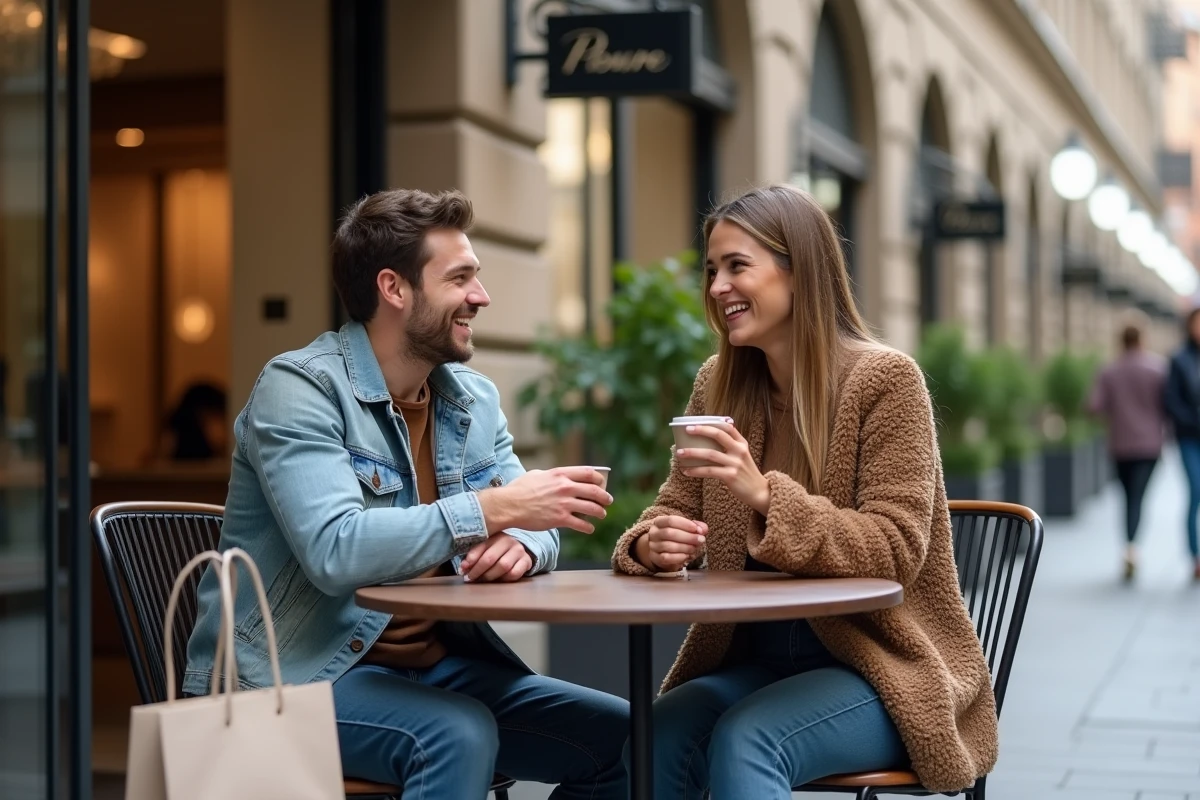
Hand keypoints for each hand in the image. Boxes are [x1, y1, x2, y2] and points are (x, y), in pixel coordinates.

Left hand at [460, 533, 532, 582]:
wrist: (517, 549)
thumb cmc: (496, 549)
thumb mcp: (485, 547)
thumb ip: (474, 555)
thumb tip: (463, 568)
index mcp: (495, 535)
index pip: (481, 547)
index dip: (470, 560)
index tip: (462, 569)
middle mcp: (508, 541)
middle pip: (490, 558)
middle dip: (478, 570)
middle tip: (470, 578)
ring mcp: (519, 551)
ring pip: (503, 566)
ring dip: (489, 576)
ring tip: (482, 580)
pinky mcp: (527, 561)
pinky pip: (514, 574)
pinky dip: (504, 579)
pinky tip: (498, 579)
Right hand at [478, 466, 612, 534]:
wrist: (509, 505)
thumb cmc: (519, 489)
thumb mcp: (537, 475)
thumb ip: (552, 476)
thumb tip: (560, 478)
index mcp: (560, 474)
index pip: (588, 473)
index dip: (599, 479)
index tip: (602, 483)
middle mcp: (565, 487)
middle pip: (594, 491)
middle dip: (605, 497)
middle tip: (608, 501)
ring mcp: (563, 504)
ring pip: (592, 508)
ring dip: (600, 512)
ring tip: (601, 515)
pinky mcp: (560, 519)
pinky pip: (581, 524)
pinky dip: (588, 527)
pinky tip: (589, 529)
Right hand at [637, 515, 706, 571]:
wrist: (663, 550)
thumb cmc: (676, 536)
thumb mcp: (685, 528)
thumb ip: (696, 527)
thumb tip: (703, 529)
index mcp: (659, 522)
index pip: (670, 520)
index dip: (685, 524)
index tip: (698, 529)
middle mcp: (653, 533)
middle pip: (669, 533)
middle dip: (688, 537)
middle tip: (701, 540)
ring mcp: (653, 546)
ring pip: (668, 546)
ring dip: (685, 547)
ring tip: (695, 548)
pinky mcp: (655, 558)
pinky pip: (666, 558)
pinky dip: (679, 557)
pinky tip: (687, 556)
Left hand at [677, 422, 769, 514]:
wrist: (759, 492)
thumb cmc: (746, 473)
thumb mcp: (743, 456)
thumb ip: (731, 446)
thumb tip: (711, 437)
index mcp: (742, 443)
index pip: (727, 427)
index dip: (711, 423)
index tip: (696, 422)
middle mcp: (739, 450)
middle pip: (718, 435)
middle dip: (701, 430)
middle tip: (687, 430)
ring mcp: (735, 463)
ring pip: (710, 454)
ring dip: (692, 453)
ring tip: (679, 453)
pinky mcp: (730, 476)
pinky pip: (709, 471)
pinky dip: (696, 470)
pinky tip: (686, 471)